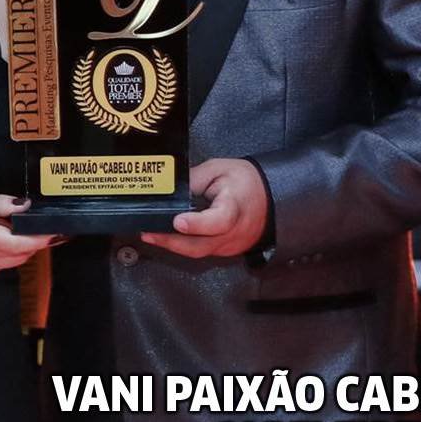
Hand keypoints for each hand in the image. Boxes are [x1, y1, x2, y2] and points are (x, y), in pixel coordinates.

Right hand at [0, 193, 54, 277]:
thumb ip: (0, 203)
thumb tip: (24, 205)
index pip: (19, 243)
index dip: (40, 238)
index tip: (54, 231)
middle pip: (22, 253)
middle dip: (34, 241)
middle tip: (34, 225)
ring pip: (16, 260)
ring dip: (22, 247)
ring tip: (11, 230)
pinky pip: (6, 264)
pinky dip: (10, 252)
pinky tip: (0, 240)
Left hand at [140, 158, 268, 258]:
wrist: (271, 198)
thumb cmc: (245, 182)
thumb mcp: (219, 169)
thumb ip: (194, 179)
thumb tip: (171, 189)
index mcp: (234, 207)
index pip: (218, 221)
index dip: (197, 224)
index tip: (177, 221)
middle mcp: (232, 232)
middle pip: (201, 246)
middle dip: (171, 241)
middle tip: (149, 233)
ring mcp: (229, 245)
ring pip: (199, 252)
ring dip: (174, 245)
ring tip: (152, 235)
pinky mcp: (224, 250)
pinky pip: (202, 251)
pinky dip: (184, 245)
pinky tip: (169, 237)